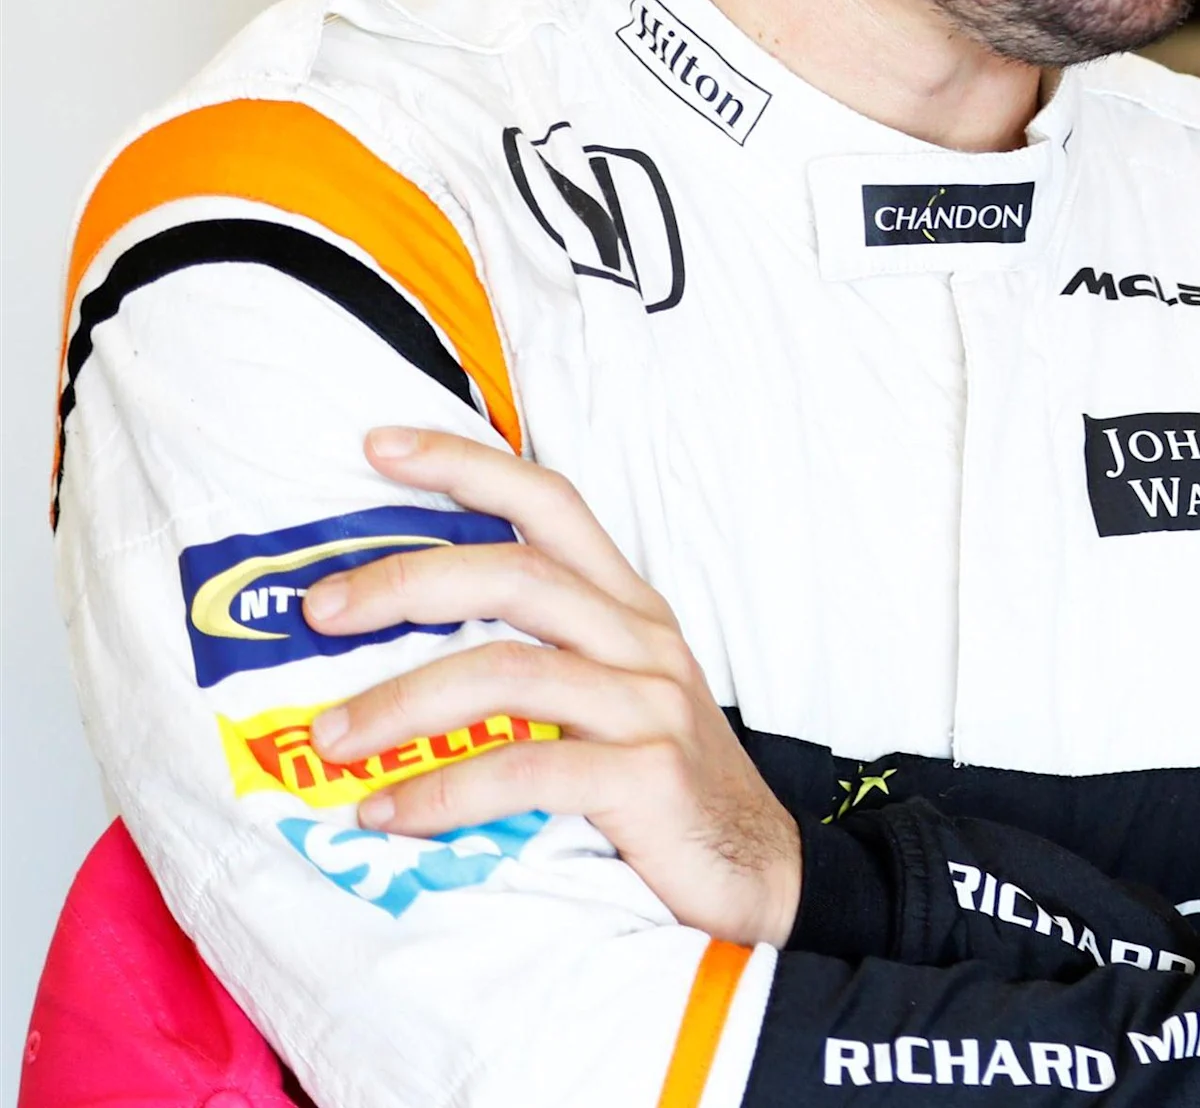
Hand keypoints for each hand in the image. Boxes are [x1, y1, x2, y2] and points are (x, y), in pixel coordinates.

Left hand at [300, 426, 800, 945]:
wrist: (757, 878)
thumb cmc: (662, 791)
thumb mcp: (611, 702)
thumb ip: (537, 662)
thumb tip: (393, 655)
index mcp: (628, 609)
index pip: (551, 504)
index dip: (466, 466)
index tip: (376, 446)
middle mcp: (643, 640)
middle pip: (516, 573)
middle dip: (404, 583)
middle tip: (318, 612)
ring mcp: (651, 706)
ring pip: (510, 671)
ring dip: (403, 702)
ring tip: (332, 740)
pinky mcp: (650, 777)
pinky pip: (528, 770)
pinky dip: (445, 793)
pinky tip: (391, 815)